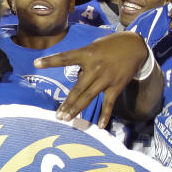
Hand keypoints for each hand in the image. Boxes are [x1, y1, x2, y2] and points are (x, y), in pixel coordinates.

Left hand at [33, 32, 149, 128]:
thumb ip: (83, 64)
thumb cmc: (108, 46)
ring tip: (66, 118)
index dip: (50, 61)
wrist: (134, 45)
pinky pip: (109, 103)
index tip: (36, 63)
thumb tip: (79, 82)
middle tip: (57, 115)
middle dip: (67, 103)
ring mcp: (106, 78)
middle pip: (77, 88)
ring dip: (76, 109)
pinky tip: (99, 126)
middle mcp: (95, 67)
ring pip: (88, 97)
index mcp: (86, 54)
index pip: (65, 58)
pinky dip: (105, 115)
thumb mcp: (92, 48)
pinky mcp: (116, 86)